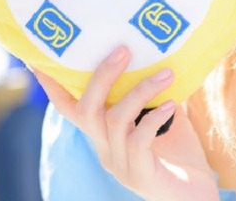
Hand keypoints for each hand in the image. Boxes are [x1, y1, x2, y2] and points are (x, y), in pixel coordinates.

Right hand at [33, 47, 218, 200]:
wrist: (196, 195)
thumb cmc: (180, 153)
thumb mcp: (163, 116)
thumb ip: (153, 92)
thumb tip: (161, 52)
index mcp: (102, 135)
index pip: (68, 108)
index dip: (52, 84)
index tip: (39, 57)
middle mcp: (104, 149)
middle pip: (86, 110)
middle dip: (101, 76)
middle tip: (123, 50)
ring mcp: (120, 165)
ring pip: (114, 120)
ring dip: (140, 91)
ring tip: (166, 73)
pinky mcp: (141, 175)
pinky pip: (139, 141)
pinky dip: (154, 118)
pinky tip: (172, 104)